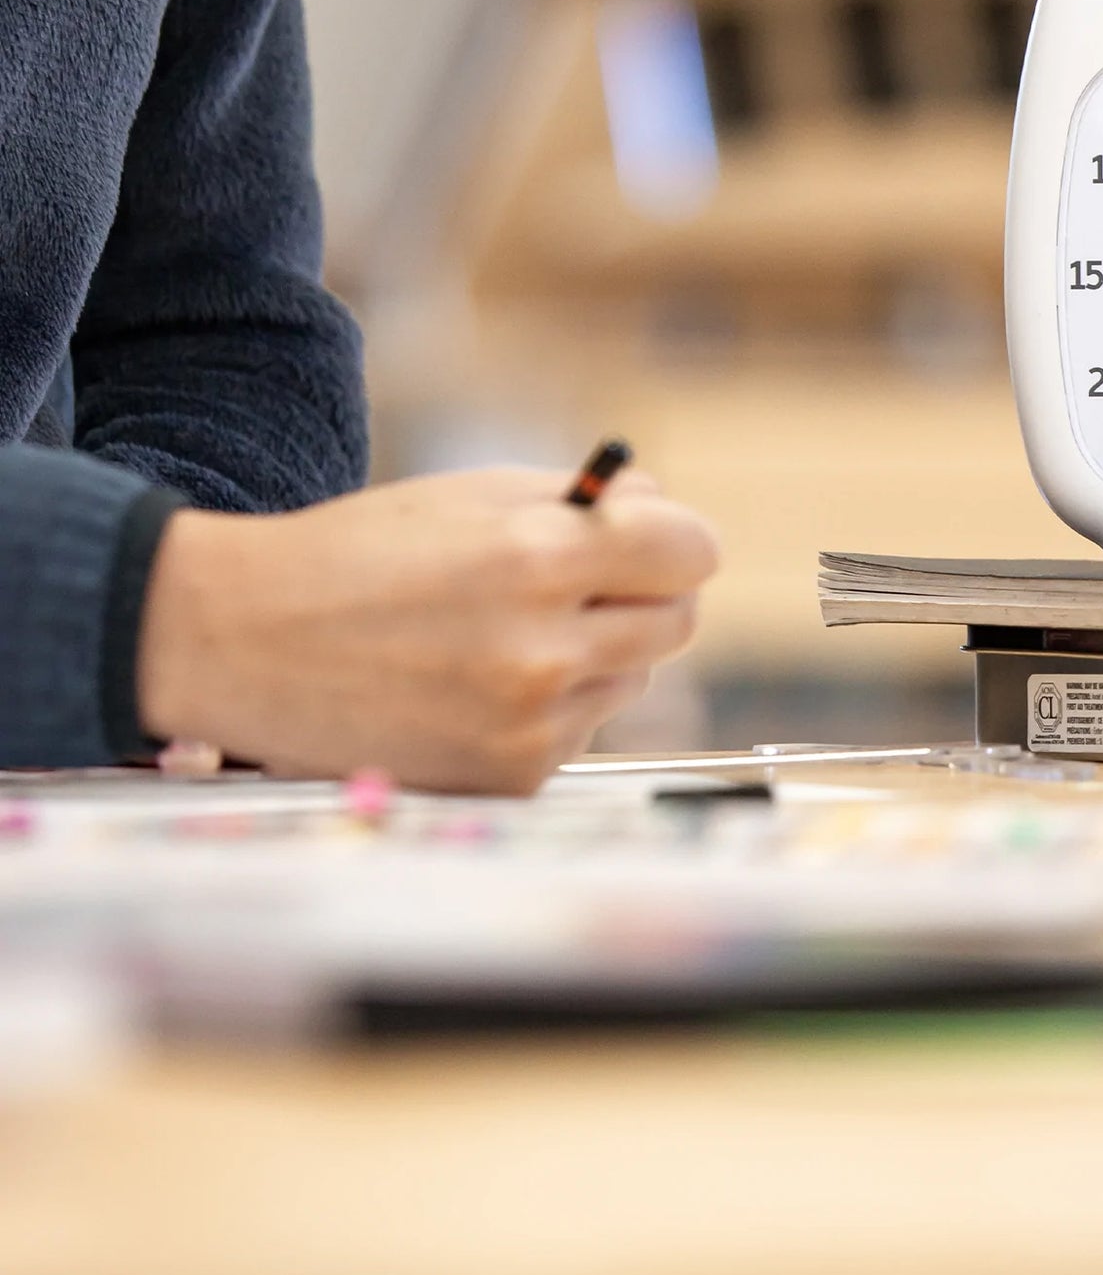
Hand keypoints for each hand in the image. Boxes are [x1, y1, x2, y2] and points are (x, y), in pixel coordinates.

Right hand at [137, 468, 718, 793]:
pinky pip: (581, 730)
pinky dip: (551, 708)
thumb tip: (665, 509)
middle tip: (588, 587)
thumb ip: (584, 502)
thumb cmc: (362, 555)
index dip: (675, 543)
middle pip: (678, 621)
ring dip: (596, 655)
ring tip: (503, 636)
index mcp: (536, 559)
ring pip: (633, 678)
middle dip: (645, 596)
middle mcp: (542, 649)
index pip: (690, 553)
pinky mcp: (510, 778)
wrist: (242, 643)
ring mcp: (527, 724)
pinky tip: (477, 687)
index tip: (655, 545)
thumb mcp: (470, 496)